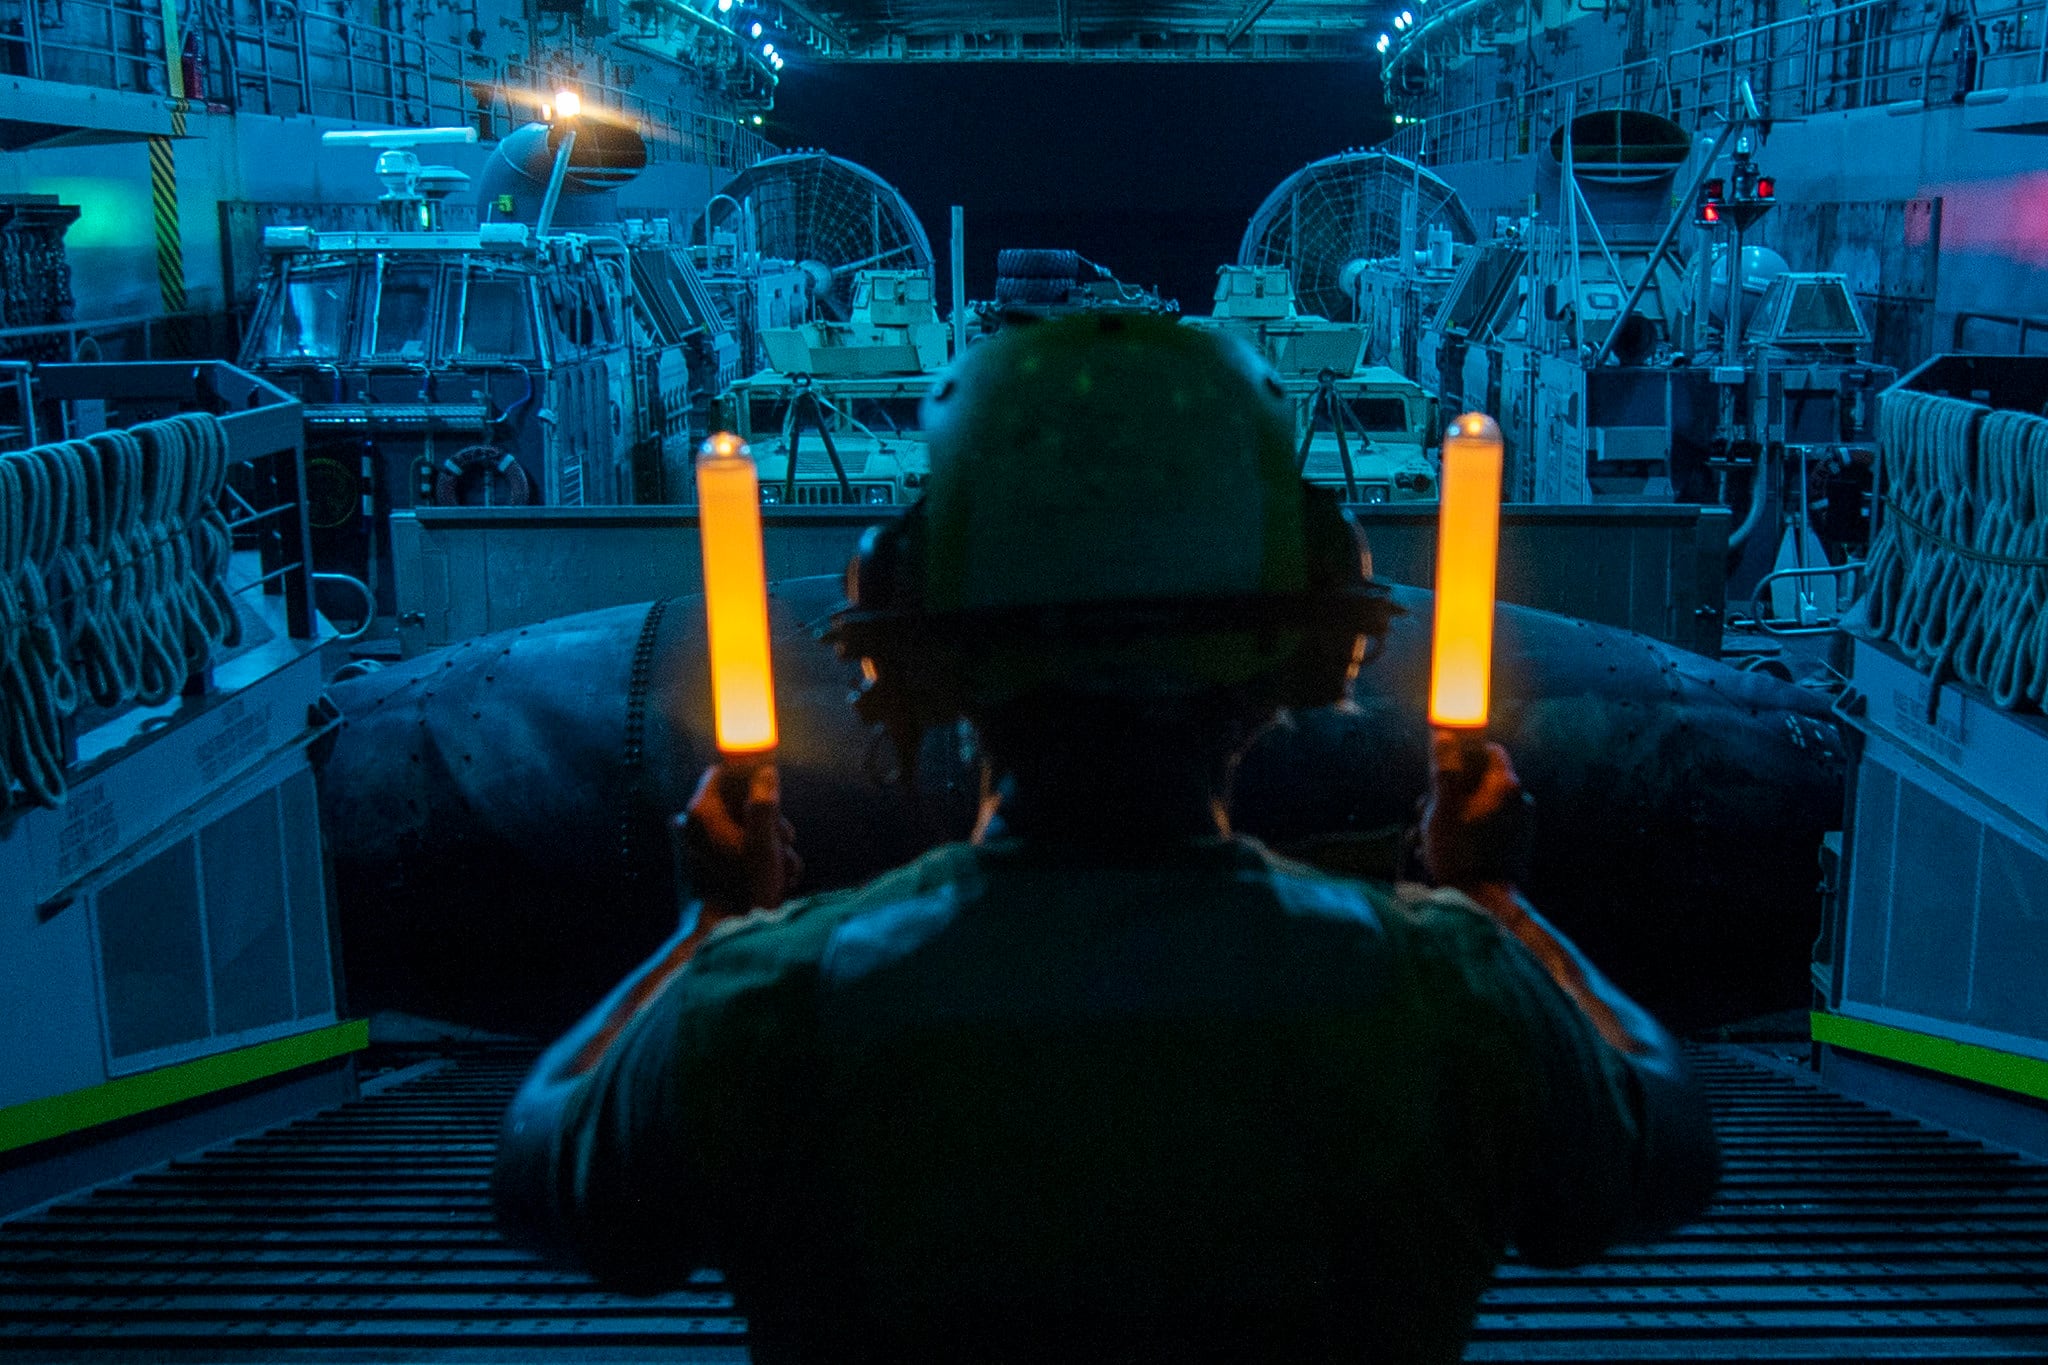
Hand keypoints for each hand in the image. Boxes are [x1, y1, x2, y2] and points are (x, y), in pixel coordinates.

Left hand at [673, 763, 800, 916]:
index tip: (774, 789)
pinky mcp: (710, 866)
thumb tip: (765, 771)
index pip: (721, 773)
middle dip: (769, 818)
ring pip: (744, 828)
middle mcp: (696, 826)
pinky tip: (776, 879)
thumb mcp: (764, 843)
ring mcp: (701, 847)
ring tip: (784, 868)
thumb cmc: (745, 888)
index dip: (749, 775)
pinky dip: (760, 860)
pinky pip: (739, 850)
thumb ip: (765, 803)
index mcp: (702, 813)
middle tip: (785, 839)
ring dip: (771, 843)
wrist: (726, 934)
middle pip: (737, 802)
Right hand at [1421, 732, 1533, 891]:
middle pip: (1482, 780)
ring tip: (1434, 838)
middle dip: (1453, 792)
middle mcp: (1521, 801)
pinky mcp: (1518, 845)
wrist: (1486, 903)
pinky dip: (1472, 833)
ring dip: (1458, 815)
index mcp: (1506, 785)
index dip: (1464, 754)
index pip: (1489, 749)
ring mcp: (1523, 825)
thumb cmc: (1461, 854)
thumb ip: (1445, 770)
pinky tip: (1451, 851)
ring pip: (1483, 806)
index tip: (1442, 769)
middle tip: (1428, 813)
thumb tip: (1444, 735)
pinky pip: (1491, 827)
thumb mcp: (1443, 809)